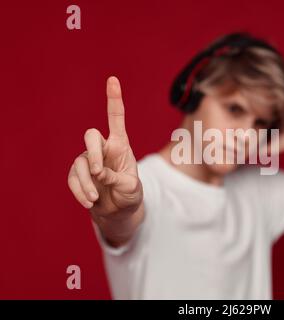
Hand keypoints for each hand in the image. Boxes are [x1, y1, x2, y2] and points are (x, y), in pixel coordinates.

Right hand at [68, 76, 142, 218]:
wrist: (118, 212)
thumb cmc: (129, 194)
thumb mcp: (131, 188)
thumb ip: (118, 179)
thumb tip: (99, 174)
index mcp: (121, 146)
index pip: (116, 119)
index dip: (114, 100)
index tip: (112, 79)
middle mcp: (103, 149)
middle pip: (91, 135)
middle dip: (94, 153)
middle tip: (99, 173)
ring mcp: (88, 161)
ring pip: (80, 163)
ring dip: (87, 182)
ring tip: (95, 198)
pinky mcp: (77, 175)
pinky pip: (73, 179)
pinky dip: (80, 192)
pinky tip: (89, 202)